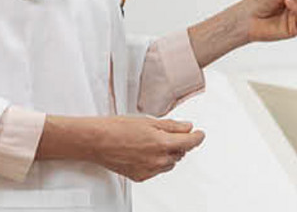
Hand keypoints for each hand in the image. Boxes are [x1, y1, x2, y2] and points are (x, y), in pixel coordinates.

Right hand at [88, 116, 205, 181]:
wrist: (96, 141)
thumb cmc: (117, 128)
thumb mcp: (148, 121)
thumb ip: (171, 126)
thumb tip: (187, 127)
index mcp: (163, 143)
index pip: (190, 142)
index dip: (197, 137)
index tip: (200, 134)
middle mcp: (159, 160)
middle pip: (180, 153)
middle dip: (180, 143)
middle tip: (171, 133)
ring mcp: (150, 170)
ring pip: (169, 163)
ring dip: (168, 154)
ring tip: (153, 142)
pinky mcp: (141, 176)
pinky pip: (156, 170)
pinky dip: (156, 162)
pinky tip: (145, 152)